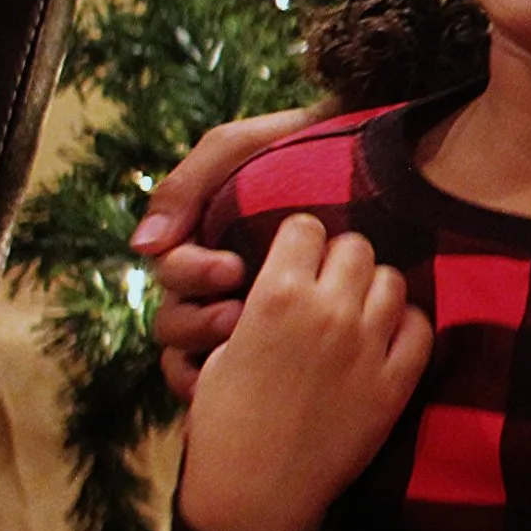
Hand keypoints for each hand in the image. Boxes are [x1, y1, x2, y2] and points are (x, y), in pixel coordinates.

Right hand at [131, 107, 319, 399]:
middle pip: (182, 328)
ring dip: (226, 356)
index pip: (173, 282)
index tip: (232, 268)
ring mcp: (267, 325)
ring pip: (214, 360)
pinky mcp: (313, 354)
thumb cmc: (304, 144)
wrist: (386, 159)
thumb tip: (144, 245)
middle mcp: (230, 292)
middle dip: (201, 323)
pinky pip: (274, 384)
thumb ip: (188, 186)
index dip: (193, 278)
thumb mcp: (241, 149)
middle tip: (238, 315)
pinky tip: (302, 378)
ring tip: (273, 345)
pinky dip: (273, 386)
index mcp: (206, 251)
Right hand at [177, 214, 431, 530]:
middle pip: (355, 246)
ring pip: (392, 280)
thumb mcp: (223, 349)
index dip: (299, 240)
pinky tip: (387, 337)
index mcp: (276, 296)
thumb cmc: (225, 422)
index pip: (305, 226)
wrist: (255, 492)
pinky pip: (421, 328)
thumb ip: (262, 302)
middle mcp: (328, 312)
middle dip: (339, 259)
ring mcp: (368, 347)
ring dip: (374, 288)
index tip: (296, 256)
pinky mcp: (395, 383)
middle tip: (328, 282)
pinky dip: (407, 326)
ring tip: (358, 308)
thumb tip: (291, 272)